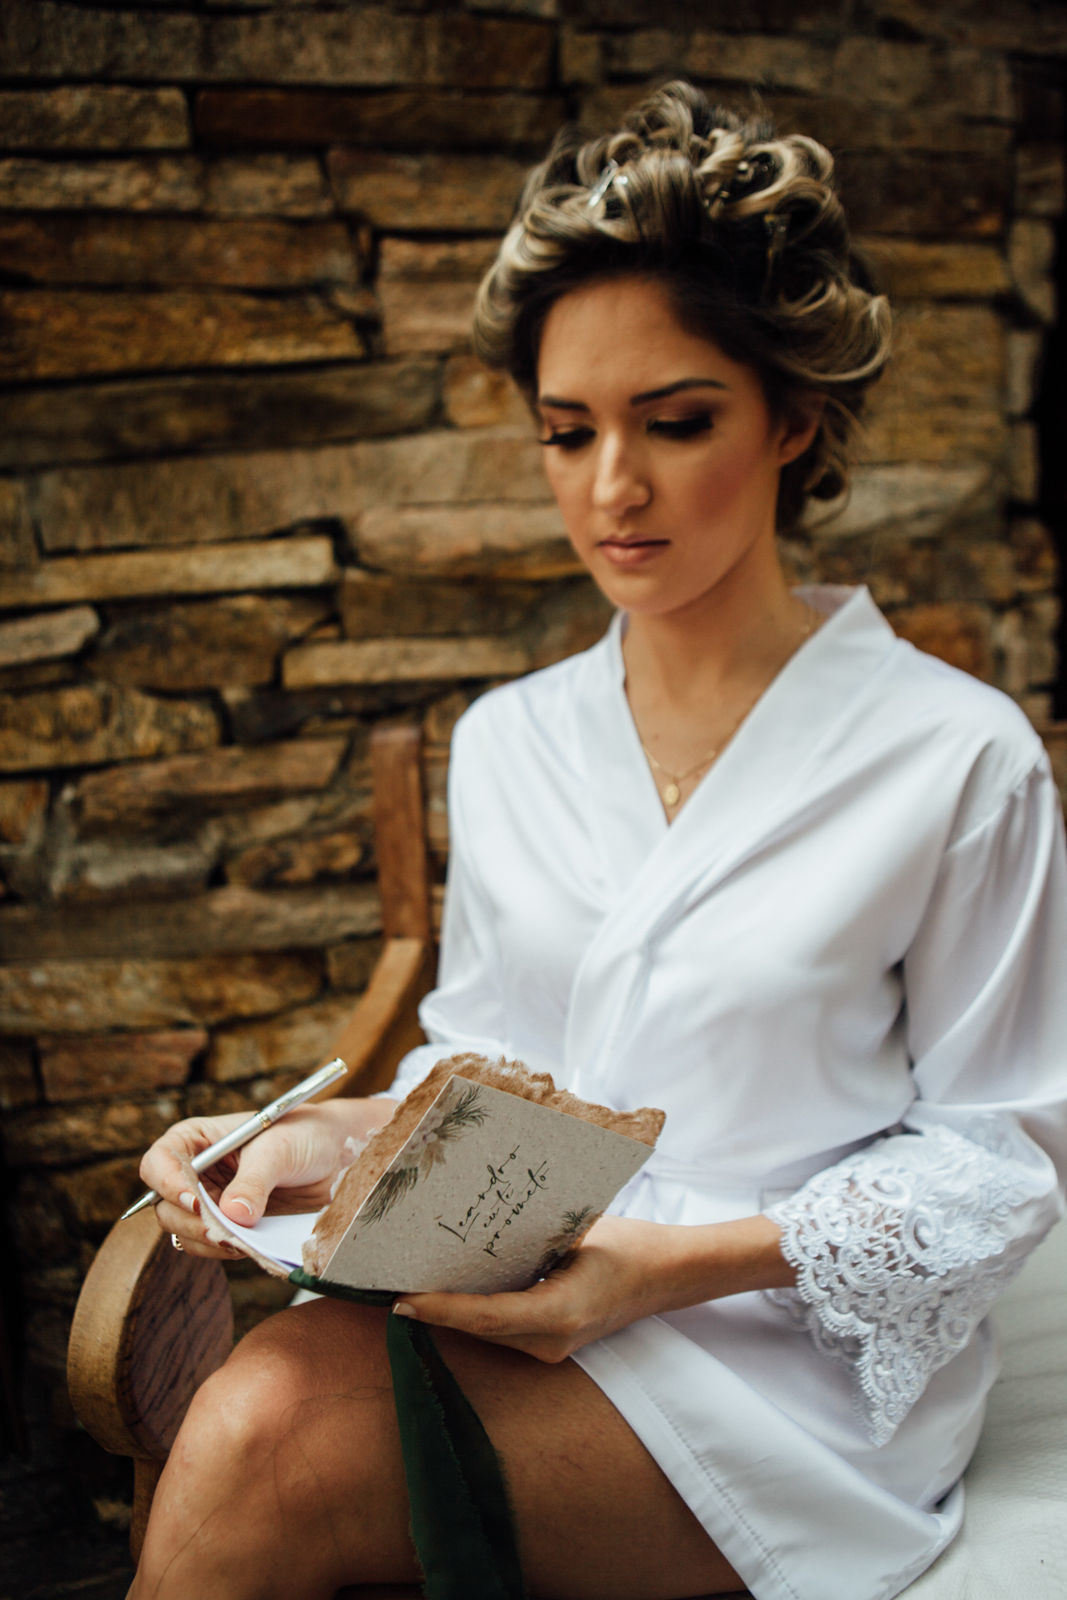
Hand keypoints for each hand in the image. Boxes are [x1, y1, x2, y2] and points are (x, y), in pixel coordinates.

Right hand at [139, 1097, 395, 1259]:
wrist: (339, 1158)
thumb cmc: (306, 1136)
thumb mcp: (280, 1149)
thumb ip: (255, 1180)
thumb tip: (233, 1216)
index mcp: (199, 1140)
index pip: (160, 1162)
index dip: (168, 1183)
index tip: (196, 1202)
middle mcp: (197, 1173)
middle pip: (166, 1205)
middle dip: (191, 1221)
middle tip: (223, 1233)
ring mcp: (211, 1203)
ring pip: (186, 1231)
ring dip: (208, 1240)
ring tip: (241, 1240)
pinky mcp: (230, 1227)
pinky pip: (212, 1246)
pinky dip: (225, 1250)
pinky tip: (249, 1245)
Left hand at [394, 1211, 793, 1360]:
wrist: (670, 1275)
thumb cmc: (629, 1247)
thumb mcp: (578, 1233)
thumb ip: (530, 1236)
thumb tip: (477, 1222)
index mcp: (557, 1315)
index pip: (483, 1316)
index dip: (439, 1309)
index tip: (400, 1298)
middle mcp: (549, 1342)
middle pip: (476, 1328)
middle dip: (432, 1308)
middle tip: (386, 1283)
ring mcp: (550, 1348)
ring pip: (485, 1332)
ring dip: (448, 1311)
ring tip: (407, 1281)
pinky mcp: (551, 1342)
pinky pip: (501, 1329)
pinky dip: (472, 1311)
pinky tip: (448, 1286)